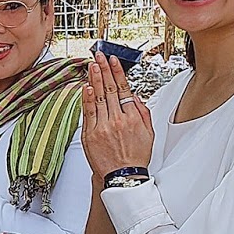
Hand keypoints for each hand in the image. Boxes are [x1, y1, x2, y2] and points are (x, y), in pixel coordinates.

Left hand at [82, 53, 153, 176]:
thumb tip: (133, 96)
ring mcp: (102, 127)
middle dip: (104, 70)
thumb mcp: (148, 133)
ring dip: (94, 80)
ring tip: (92, 66)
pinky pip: (88, 113)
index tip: (113, 61)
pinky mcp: (90, 135)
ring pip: (97, 98)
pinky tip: (86, 87)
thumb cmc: (135, 156)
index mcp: (132, 118)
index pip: (123, 89)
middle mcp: (117, 120)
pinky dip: (87, 99)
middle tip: (99, 56)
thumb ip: (142, 112)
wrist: (123, 176)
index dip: (117, 73)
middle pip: (109, 90)